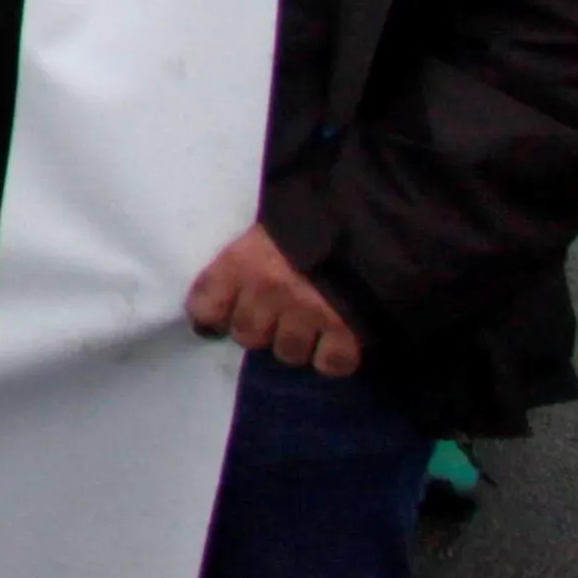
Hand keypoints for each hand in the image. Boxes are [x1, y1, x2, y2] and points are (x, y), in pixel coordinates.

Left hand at [185, 224, 362, 376]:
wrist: (373, 214)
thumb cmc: (312, 213)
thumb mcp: (268, 226)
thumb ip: (246, 257)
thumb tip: (223, 296)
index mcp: (243, 260)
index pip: (204, 307)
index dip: (212, 314)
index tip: (221, 315)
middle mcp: (269, 291)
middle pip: (248, 336)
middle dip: (260, 330)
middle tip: (276, 317)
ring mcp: (308, 313)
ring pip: (288, 353)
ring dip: (297, 344)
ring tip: (310, 327)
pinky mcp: (348, 330)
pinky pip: (330, 363)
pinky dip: (334, 357)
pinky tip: (338, 342)